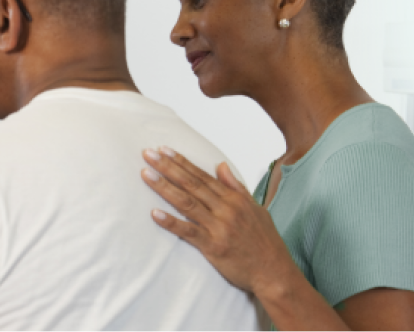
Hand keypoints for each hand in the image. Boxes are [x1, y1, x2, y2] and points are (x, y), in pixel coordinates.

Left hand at [140, 146, 294, 294]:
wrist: (275, 272)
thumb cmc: (265, 241)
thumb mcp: (256, 208)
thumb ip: (236, 186)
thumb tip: (221, 165)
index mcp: (234, 199)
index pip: (202, 175)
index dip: (181, 161)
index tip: (164, 149)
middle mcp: (226, 209)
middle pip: (191, 184)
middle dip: (168, 167)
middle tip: (148, 154)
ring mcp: (219, 227)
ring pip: (187, 203)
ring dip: (164, 188)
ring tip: (146, 174)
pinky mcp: (213, 246)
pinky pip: (188, 231)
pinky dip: (171, 222)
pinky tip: (154, 214)